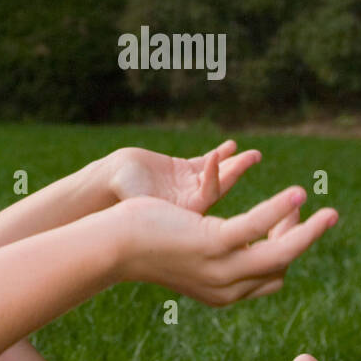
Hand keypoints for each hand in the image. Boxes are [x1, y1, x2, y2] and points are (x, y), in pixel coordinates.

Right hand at [106, 140, 260, 213]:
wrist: (106, 183)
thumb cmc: (119, 193)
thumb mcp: (136, 199)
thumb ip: (149, 204)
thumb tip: (161, 208)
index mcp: (183, 215)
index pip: (208, 195)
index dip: (215, 177)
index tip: (215, 156)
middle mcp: (190, 204)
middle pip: (220, 186)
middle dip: (236, 170)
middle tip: (254, 156)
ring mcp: (188, 187)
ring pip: (216, 174)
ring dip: (233, 163)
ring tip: (253, 154)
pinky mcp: (183, 173)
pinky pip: (206, 164)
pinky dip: (219, 155)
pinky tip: (231, 146)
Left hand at [113, 186, 338, 305]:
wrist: (114, 242)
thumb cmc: (146, 242)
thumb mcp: (189, 255)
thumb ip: (214, 255)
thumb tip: (232, 240)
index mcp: (223, 293)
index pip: (273, 277)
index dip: (286, 250)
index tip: (286, 221)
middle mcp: (226, 288)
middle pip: (282, 266)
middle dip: (305, 240)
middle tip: (320, 214)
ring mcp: (221, 268)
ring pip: (280, 253)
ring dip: (308, 232)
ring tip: (329, 212)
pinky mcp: (213, 243)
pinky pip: (258, 227)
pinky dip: (281, 211)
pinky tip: (297, 194)